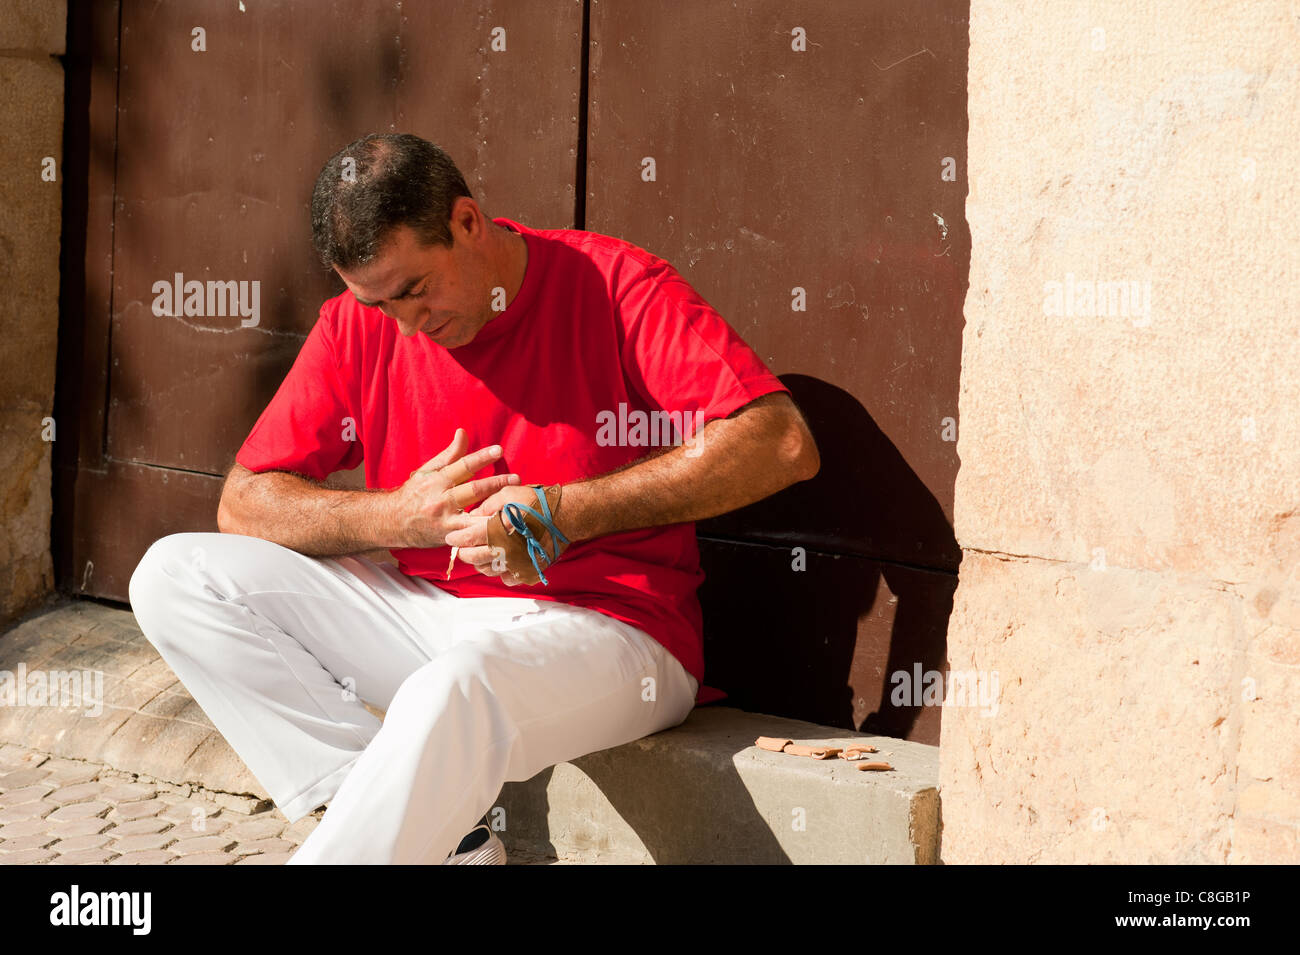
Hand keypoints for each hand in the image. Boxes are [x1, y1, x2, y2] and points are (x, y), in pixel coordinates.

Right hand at [387, 429, 519, 548]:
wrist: (392, 522)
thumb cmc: (415, 493)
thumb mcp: (428, 471)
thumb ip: (449, 454)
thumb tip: (463, 432)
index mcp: (436, 480)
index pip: (462, 466)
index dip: (481, 457)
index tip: (499, 450)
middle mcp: (440, 500)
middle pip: (472, 490)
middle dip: (496, 483)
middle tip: (517, 478)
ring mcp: (445, 521)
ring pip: (474, 516)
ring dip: (495, 512)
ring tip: (515, 507)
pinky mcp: (449, 537)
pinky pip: (471, 536)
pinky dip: (486, 533)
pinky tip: (504, 530)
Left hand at [445, 484, 569, 585]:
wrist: (565, 515)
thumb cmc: (537, 502)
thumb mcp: (508, 494)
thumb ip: (487, 505)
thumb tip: (473, 516)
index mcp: (497, 529)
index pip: (469, 538)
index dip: (457, 539)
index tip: (451, 538)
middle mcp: (505, 550)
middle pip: (475, 558)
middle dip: (465, 553)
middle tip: (462, 549)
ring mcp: (517, 562)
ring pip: (489, 571)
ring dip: (481, 564)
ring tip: (480, 556)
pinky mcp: (528, 570)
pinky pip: (508, 579)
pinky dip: (501, 573)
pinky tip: (501, 563)